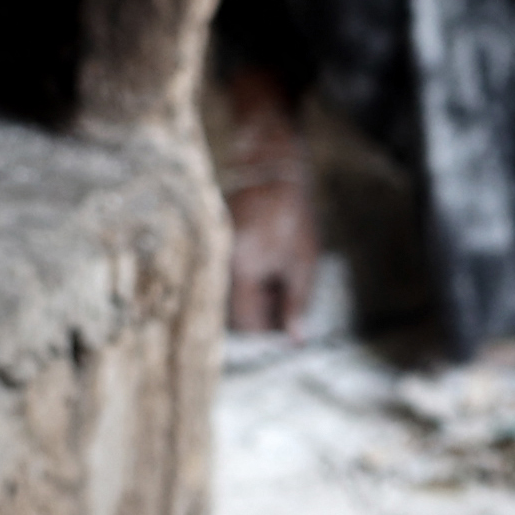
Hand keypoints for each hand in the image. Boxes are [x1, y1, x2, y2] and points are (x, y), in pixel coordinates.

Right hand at [226, 168, 319, 334]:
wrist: (272, 175)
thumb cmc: (291, 219)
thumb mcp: (303, 264)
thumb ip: (297, 303)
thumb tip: (295, 339)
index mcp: (242, 269)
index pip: (246, 322)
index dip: (267, 333)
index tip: (285, 331)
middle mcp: (219, 264)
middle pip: (232, 312)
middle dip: (259, 314)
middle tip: (282, 302)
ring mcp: (212, 255)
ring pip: (228, 296)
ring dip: (251, 298)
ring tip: (274, 278)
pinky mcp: (211, 247)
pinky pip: (224, 277)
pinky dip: (244, 281)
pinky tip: (261, 267)